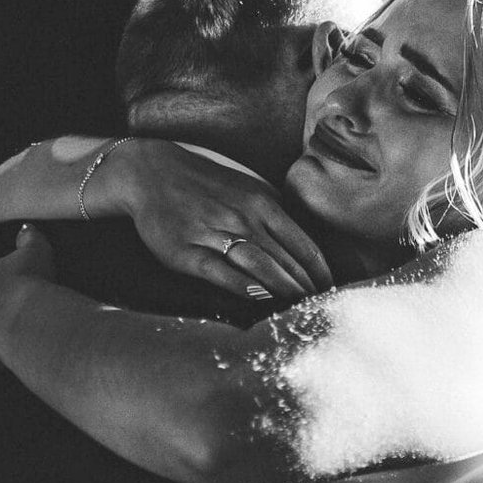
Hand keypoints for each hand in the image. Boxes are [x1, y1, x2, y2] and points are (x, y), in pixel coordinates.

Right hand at [113, 141, 332, 300]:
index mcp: (262, 204)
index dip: (320, 272)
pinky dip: (243, 286)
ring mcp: (215, 234)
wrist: (152, 174)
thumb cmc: (206, 184)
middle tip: (320, 308)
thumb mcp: (247, 188)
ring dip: (283, 289)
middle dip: (306, 287)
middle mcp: (243, 218)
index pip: (303, 245)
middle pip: (286, 260)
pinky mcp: (188, 251)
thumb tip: (303, 244)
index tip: (330, 290)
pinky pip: (221, 272)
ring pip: (259, 266)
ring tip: (297, 308)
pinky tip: (259, 298)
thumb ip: (274, 213)